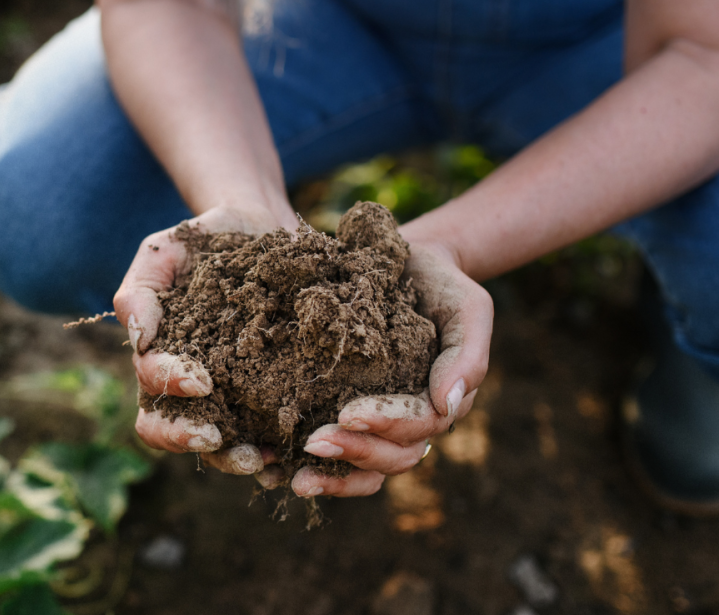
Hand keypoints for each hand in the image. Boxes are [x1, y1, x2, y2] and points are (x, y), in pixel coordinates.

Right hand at [114, 204, 295, 470]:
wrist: (260, 225)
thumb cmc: (204, 239)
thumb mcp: (164, 251)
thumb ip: (140, 291)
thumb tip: (139, 341)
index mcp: (161, 355)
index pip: (151, 388)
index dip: (170, 390)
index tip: (202, 382)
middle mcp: (192, 383)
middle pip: (174, 431)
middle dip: (191, 440)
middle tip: (218, 439)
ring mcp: (232, 391)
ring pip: (221, 443)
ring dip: (235, 457)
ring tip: (264, 458)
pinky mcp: (271, 390)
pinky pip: (269, 430)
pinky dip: (280, 449)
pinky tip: (297, 451)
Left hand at [290, 241, 492, 497]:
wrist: (408, 264)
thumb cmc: (442, 285)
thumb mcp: (468, 308)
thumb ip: (467, 355)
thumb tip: (448, 405)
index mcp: (441, 401)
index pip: (419, 426)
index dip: (386, 424)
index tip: (348, 413)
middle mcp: (411, 420)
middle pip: (391, 456)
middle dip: (354, 452)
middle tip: (313, 443)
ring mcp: (380, 421)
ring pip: (366, 468)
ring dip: (333, 476)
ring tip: (296, 479)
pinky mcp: (347, 411)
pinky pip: (338, 454)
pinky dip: (311, 468)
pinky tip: (274, 471)